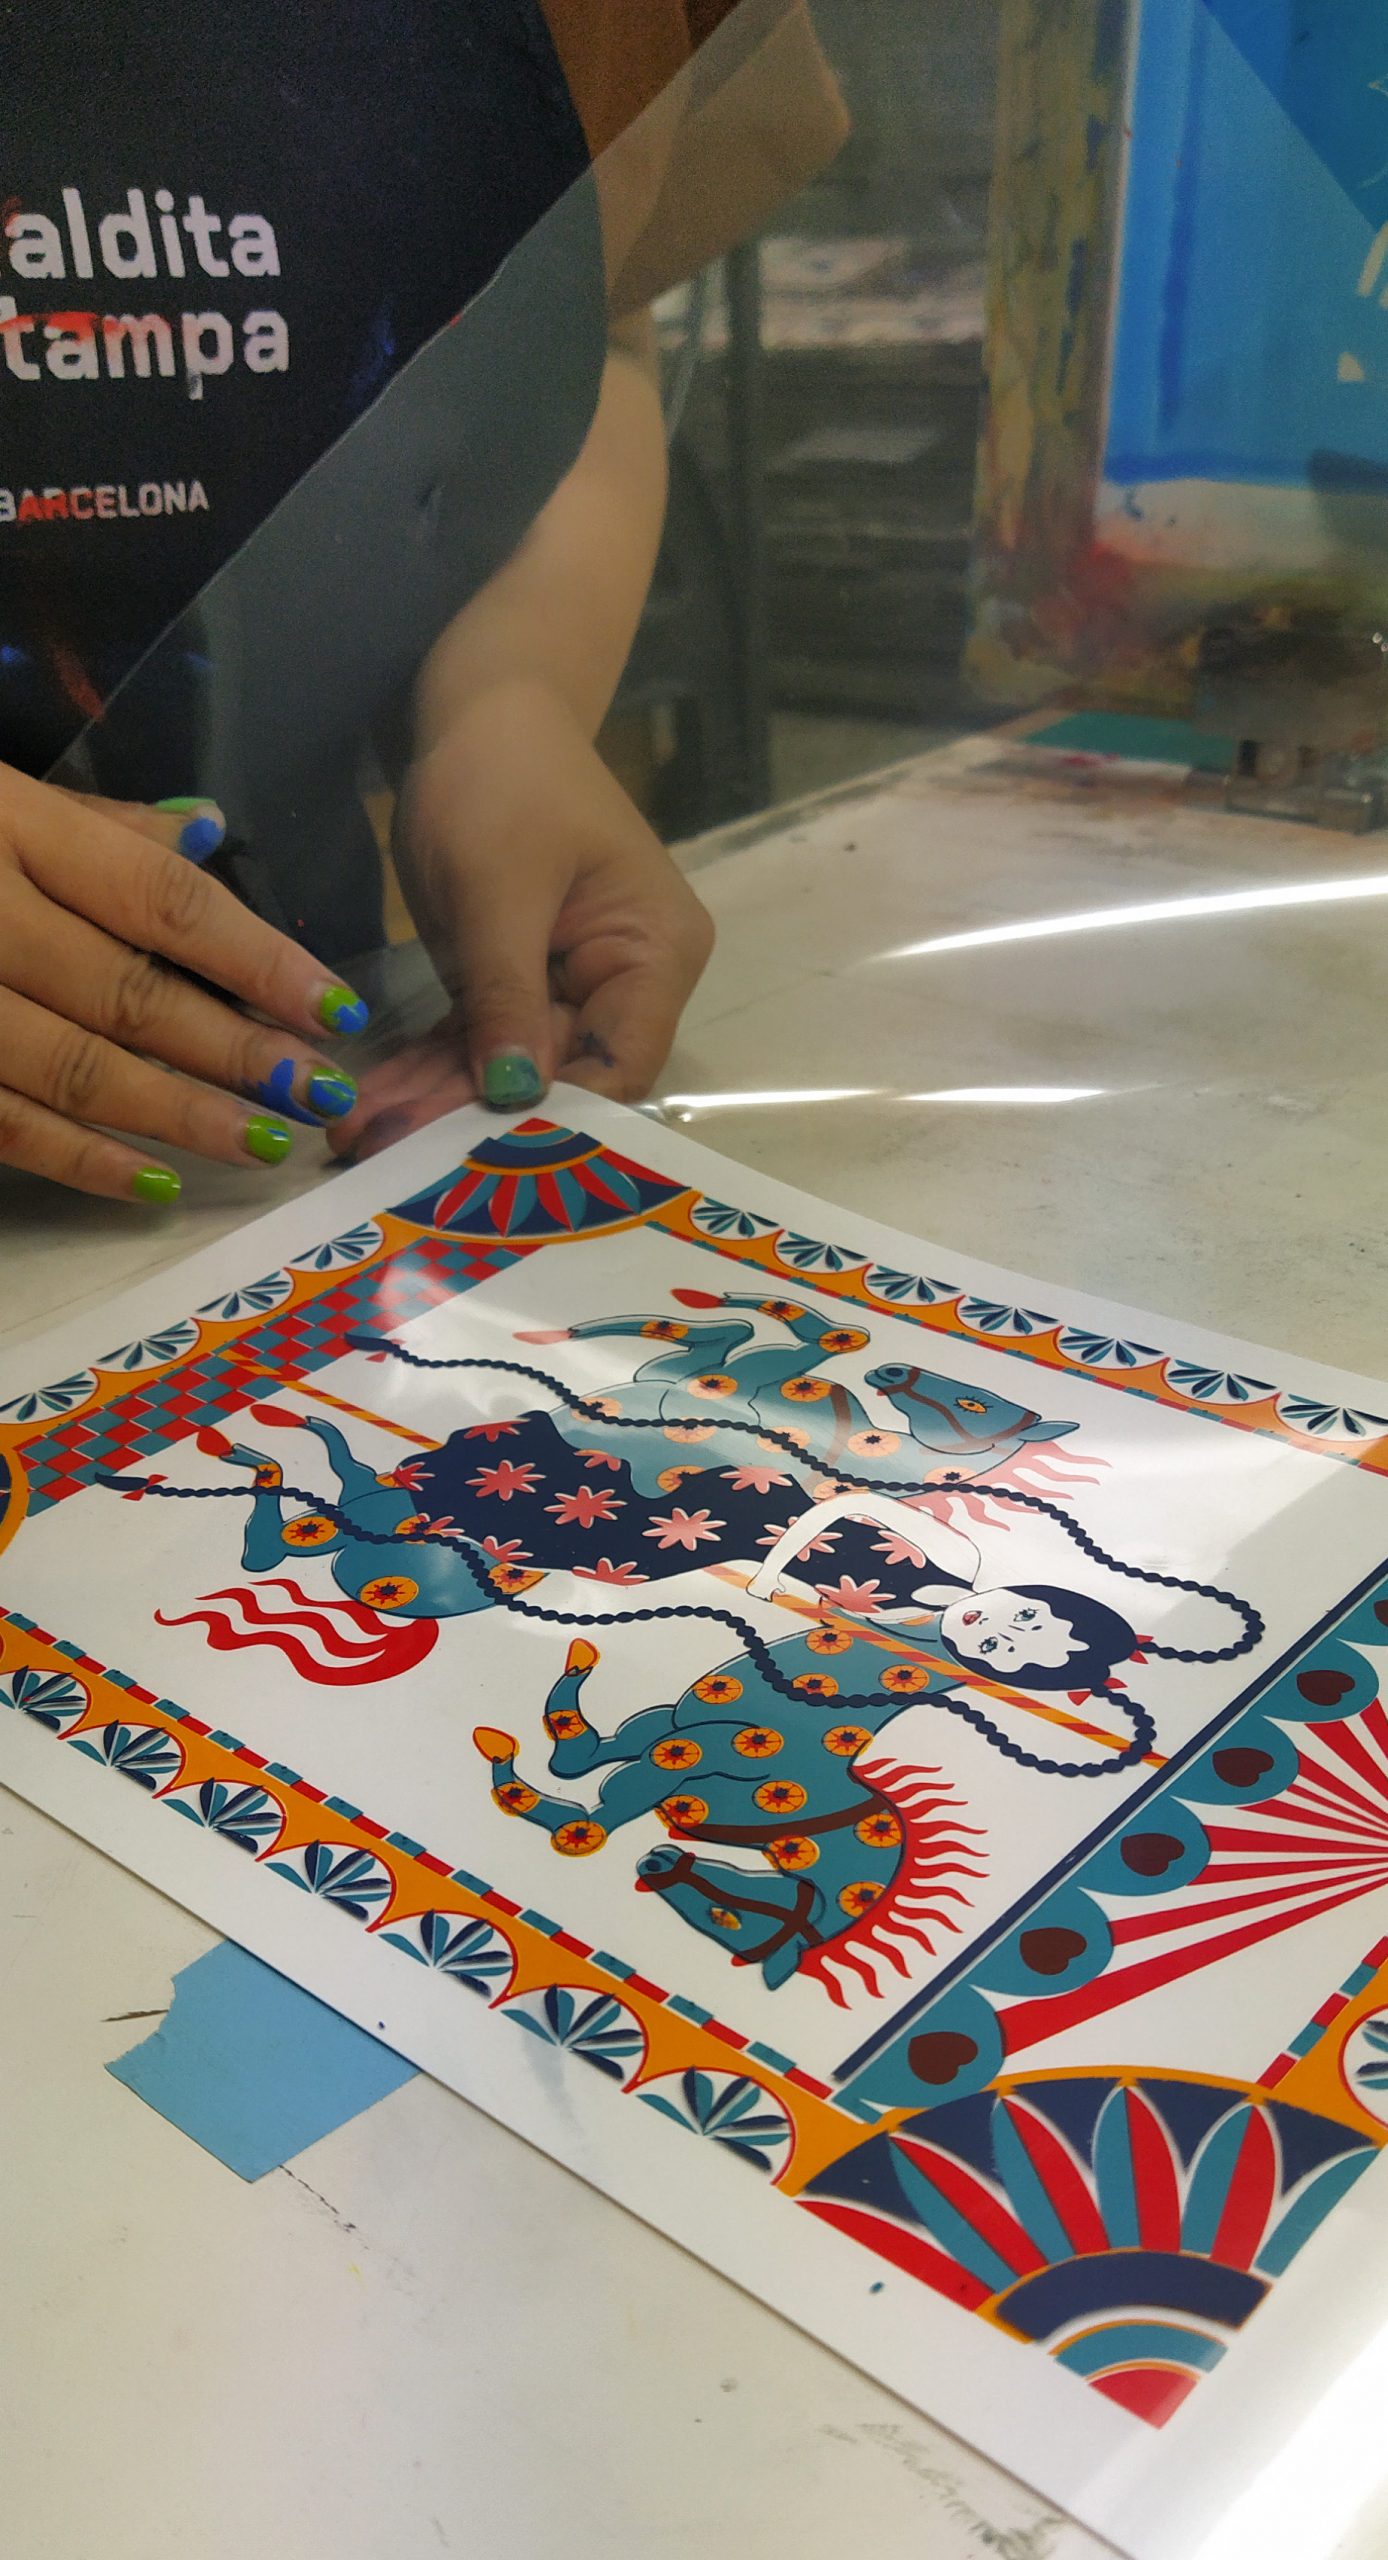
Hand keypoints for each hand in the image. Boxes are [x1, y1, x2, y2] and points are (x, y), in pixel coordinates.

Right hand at [0, 761, 369, 1204]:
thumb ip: (93, 824)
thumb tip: (210, 832)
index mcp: (5, 823)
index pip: (162, 901)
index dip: (259, 961)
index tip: (337, 1011)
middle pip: (127, 993)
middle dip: (235, 1053)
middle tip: (320, 1095)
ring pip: (68, 1070)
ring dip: (176, 1117)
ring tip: (261, 1146)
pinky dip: (78, 1159)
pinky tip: (152, 1183)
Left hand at [332, 680, 712, 1158]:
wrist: (480, 707)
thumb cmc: (506, 777)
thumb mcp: (499, 887)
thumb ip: (508, 996)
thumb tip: (512, 1096)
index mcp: (656, 954)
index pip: (619, 1065)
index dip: (552, 1115)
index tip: (468, 1150)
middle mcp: (627, 982)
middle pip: (560, 1077)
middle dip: (471, 1117)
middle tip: (383, 1150)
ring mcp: (570, 985)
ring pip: (508, 1069)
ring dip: (434, 1102)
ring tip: (356, 1138)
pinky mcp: (517, 981)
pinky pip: (476, 1041)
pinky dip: (428, 1068)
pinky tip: (372, 1103)